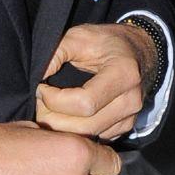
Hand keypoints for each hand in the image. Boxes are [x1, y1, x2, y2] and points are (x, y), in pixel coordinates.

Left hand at [35, 22, 157, 141]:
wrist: (136, 51)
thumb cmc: (105, 42)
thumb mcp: (79, 36)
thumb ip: (56, 53)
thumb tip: (37, 78)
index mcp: (123, 74)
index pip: (84, 103)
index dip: (55, 100)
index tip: (41, 88)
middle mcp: (131, 100)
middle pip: (85, 126)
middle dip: (54, 118)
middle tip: (39, 103)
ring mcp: (130, 116)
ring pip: (88, 136)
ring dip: (62, 127)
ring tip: (50, 109)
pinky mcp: (125, 127)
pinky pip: (95, 138)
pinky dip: (76, 132)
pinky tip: (66, 117)